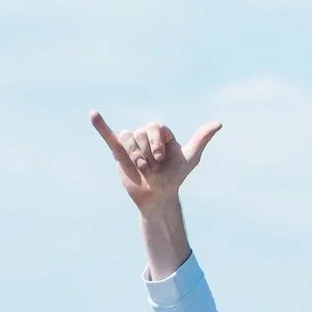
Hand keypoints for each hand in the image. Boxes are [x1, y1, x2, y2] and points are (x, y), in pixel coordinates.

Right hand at [92, 113, 221, 213]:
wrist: (157, 198)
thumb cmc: (175, 178)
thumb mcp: (190, 158)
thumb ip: (201, 139)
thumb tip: (218, 123)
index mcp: (161, 133)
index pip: (155, 127)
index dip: (156, 143)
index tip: (161, 159)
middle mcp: (145, 136)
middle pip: (140, 133)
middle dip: (146, 151)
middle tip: (151, 167)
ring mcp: (131, 143)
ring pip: (127, 137)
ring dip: (134, 153)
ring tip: (141, 168)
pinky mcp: (119, 152)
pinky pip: (108, 136)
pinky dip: (100, 126)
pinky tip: (93, 114)